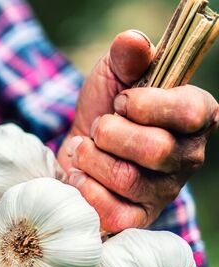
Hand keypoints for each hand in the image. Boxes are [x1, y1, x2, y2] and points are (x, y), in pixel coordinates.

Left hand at [57, 30, 218, 232]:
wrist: (75, 149)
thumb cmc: (104, 110)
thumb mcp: (114, 75)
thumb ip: (127, 56)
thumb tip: (133, 42)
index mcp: (196, 115)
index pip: (188, 112)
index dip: (146, 105)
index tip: (122, 101)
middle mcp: (188, 157)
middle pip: (155, 149)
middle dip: (111, 133)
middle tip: (99, 128)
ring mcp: (164, 192)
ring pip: (126, 178)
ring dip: (91, 158)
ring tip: (85, 150)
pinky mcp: (136, 218)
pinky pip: (111, 211)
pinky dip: (84, 188)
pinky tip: (80, 175)